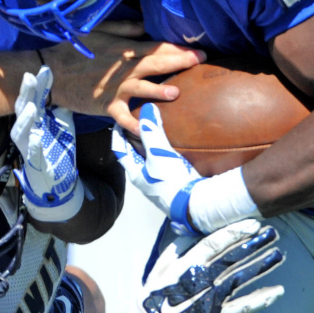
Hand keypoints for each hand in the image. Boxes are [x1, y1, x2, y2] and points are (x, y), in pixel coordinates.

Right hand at [10, 67, 82, 221]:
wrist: (58, 177)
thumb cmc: (56, 146)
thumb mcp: (63, 122)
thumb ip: (62, 105)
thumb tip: (69, 85)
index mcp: (33, 118)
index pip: (34, 96)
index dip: (39, 84)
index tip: (46, 69)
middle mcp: (26, 129)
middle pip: (22, 107)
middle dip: (26, 93)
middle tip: (30, 77)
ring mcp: (27, 145)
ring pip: (21, 129)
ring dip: (26, 118)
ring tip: (32, 106)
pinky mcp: (33, 161)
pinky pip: (31, 152)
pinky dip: (33, 145)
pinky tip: (36, 137)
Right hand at [48, 25, 204, 132]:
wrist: (50, 71)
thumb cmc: (75, 50)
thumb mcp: (98, 31)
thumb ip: (124, 28)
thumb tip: (146, 25)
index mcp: (124, 50)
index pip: (156, 47)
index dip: (178, 48)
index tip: (199, 50)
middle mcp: (123, 69)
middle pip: (155, 64)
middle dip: (180, 62)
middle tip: (200, 62)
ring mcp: (115, 89)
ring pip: (141, 89)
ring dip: (159, 91)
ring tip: (176, 93)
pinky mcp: (106, 106)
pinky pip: (122, 117)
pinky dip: (133, 124)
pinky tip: (147, 130)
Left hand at [111, 103, 203, 233]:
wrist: (195, 204)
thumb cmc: (172, 180)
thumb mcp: (159, 153)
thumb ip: (152, 132)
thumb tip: (147, 108)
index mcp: (135, 173)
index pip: (120, 150)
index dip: (118, 134)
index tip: (119, 121)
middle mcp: (144, 180)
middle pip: (133, 156)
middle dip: (133, 141)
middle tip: (136, 124)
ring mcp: (158, 184)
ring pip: (149, 162)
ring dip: (149, 149)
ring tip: (155, 135)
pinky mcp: (172, 186)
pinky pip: (163, 167)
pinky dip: (163, 156)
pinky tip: (173, 150)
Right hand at [128, 219, 284, 312]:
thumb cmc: (152, 300)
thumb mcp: (157, 270)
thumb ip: (174, 250)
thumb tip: (190, 232)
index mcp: (183, 267)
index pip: (212, 244)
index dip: (233, 233)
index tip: (252, 223)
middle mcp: (197, 281)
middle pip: (230, 259)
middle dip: (252, 244)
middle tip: (273, 233)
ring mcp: (206, 300)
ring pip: (239, 280)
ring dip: (260, 267)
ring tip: (279, 255)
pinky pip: (240, 309)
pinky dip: (259, 300)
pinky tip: (277, 292)